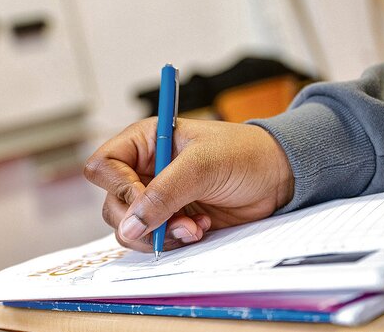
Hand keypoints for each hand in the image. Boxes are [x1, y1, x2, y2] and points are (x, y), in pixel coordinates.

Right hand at [84, 118, 293, 251]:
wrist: (280, 177)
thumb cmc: (245, 154)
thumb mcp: (202, 166)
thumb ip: (163, 194)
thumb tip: (129, 225)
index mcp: (145, 142)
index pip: (104, 166)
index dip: (118, 187)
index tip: (143, 200)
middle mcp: (145, 169)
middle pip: (112, 203)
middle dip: (142, 219)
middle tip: (174, 221)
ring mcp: (157, 197)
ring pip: (130, 227)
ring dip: (161, 234)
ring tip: (194, 225)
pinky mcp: (172, 219)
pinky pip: (154, 239)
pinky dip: (174, 240)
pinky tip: (200, 227)